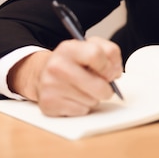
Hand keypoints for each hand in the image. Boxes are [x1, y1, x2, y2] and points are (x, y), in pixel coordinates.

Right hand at [8, 37, 122, 116]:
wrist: (43, 74)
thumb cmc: (74, 62)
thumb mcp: (91, 47)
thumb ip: (110, 53)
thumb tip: (115, 73)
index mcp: (68, 48)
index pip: (96, 55)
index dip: (110, 66)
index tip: (111, 73)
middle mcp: (56, 66)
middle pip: (98, 86)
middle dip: (107, 89)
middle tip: (102, 85)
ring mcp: (51, 86)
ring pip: (92, 101)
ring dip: (93, 97)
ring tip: (83, 89)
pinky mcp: (49, 105)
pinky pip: (81, 111)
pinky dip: (83, 107)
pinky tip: (74, 98)